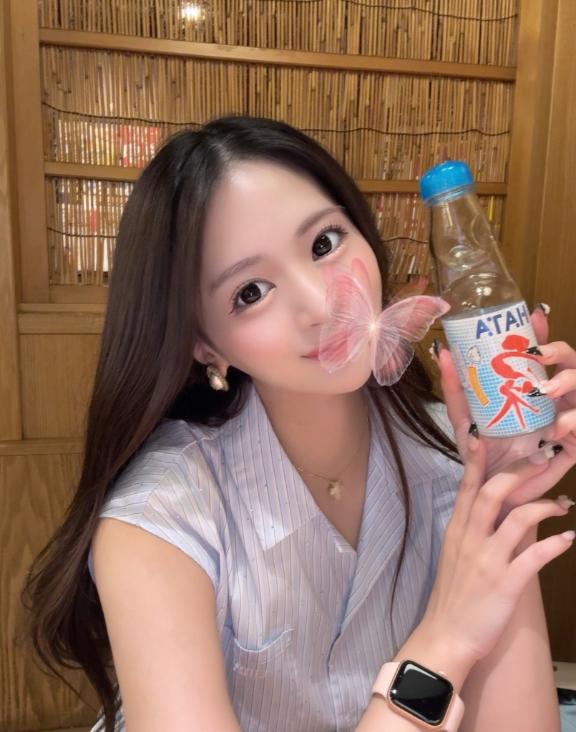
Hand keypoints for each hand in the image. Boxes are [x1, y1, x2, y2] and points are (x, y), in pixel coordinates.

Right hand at [420, 436, 574, 663]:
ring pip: (519, 518)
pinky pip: (536, 555)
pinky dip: (556, 544)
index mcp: (457, 529)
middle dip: (521, 472)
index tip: (482, 436)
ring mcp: (488, 559)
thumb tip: (492, 511)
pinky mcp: (507, 582)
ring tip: (564, 504)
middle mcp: (471, 538)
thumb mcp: (455, 554)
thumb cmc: (453, 594)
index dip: (477, 461)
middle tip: (543, 459)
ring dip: (546, 506)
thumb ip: (472, 530)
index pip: (467, 487)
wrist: (447, 634)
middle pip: (494, 493)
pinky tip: (569, 538)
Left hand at [435, 306, 575, 522]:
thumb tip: (444, 353)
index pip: (544, 354)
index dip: (544, 333)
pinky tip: (554, 431)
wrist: (495, 493)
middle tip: (539, 356)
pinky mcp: (573, 447)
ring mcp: (567, 421)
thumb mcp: (464, 421)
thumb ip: (456, 390)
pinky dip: (570, 426)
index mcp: (531, 389)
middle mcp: (554, 401)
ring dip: (568, 384)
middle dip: (560, 353)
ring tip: (547, 392)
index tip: (535, 315)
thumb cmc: (484, 454)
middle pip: (571, 364)